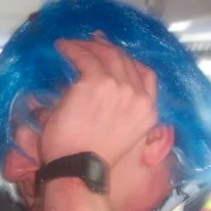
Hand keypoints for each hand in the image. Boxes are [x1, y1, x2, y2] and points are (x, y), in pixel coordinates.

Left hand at [40, 37, 157, 165]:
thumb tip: (105, 95)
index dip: (129, 59)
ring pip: (105, 55)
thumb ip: (122, 113)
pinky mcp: (94, 83)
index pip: (146, 74)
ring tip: (73, 44)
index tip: (114, 53)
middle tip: (92, 41)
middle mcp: (137, 96)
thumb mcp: (122, 135)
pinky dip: (72, 49)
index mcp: (148, 111)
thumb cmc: (93, 159)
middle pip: (124, 60)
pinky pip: (84, 57)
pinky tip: (62, 47)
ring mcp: (117, 87)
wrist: (79, 168)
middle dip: (107, 48)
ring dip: (88, 46)